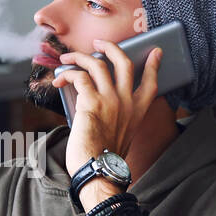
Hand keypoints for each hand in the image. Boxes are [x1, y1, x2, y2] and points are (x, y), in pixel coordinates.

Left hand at [52, 39, 162, 185]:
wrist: (98, 172)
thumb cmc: (104, 159)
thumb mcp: (122, 136)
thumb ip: (119, 118)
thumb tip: (101, 105)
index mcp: (137, 111)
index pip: (151, 83)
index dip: (153, 65)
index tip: (155, 52)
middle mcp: (127, 102)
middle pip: (123, 62)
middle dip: (110, 46)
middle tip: (98, 42)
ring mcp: (111, 100)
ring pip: (97, 63)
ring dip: (79, 57)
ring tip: (68, 58)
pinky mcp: (91, 103)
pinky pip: (79, 77)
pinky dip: (67, 75)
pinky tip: (60, 80)